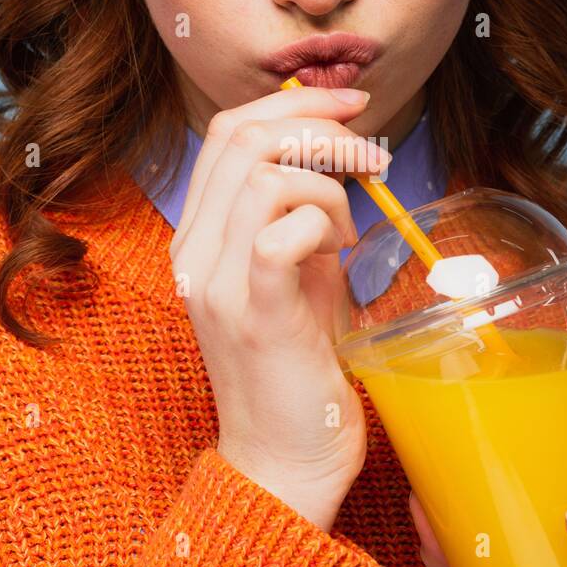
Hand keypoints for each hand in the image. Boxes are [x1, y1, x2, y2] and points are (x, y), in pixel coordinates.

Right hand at [170, 84, 390, 533]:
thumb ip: (305, 219)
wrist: (284, 462)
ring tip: (348, 233)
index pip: (228, 132)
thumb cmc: (298, 371)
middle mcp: (195, 252)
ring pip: (265, 176)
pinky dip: (321, 225)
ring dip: (327, 186)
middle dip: (322, 127)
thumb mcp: (300, 278)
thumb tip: (344, 162)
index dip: (293, 104)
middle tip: (371, 153)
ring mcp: (216, 283)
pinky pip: (280, 232)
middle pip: (244, 138)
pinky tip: (338, 254)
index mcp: (200, 237)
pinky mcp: (253, 313)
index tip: (351, 106)